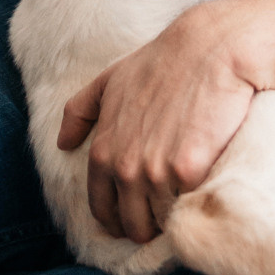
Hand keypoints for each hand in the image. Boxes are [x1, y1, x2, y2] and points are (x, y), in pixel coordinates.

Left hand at [57, 5, 260, 240]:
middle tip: (167, 212)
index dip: (119, 218)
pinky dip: (196, 205)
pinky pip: (190, 207)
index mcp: (102, 153)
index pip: (103, 210)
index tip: (136, 215)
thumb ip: (80, 112)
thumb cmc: (162, 62)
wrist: (211, 49)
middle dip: (148, 224)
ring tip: (188, 201)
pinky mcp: (190, 172)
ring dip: (175, 216)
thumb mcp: (110, 80)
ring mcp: (157, 173)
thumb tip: (63, 143)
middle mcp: (125, 168)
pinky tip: (204, 192)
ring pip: (163, 222)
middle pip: (134, 225)